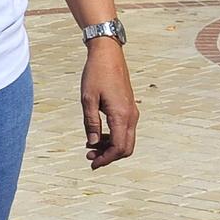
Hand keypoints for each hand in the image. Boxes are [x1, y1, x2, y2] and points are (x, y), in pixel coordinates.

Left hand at [81, 38, 137, 167]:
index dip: (106, 159)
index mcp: (121, 116)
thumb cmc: (95, 75)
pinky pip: (125, 130)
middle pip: (126, 148)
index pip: (118, 147)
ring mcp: (132, 113)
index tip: (92, 163)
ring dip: (110, 147)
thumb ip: (91, 123)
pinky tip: (97, 135)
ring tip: (90, 146)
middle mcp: (131, 116)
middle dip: (109, 156)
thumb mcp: (88, 99)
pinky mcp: (129, 108)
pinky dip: (113, 137)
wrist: (108, 55)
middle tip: (89, 157)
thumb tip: (93, 143)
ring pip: (126, 140)